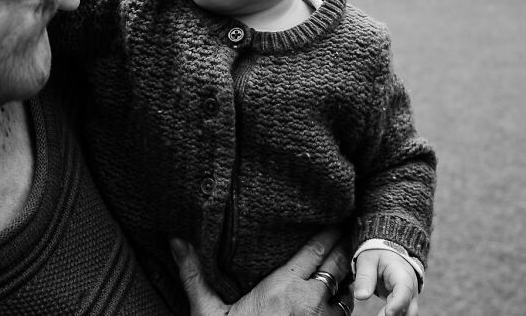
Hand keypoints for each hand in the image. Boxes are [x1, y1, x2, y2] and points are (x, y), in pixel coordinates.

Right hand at [171, 228, 353, 315]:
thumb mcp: (208, 312)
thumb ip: (195, 274)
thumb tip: (176, 240)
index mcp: (283, 287)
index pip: (316, 249)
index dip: (330, 233)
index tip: (337, 219)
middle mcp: (310, 302)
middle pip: (337, 264)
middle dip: (344, 248)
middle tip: (348, 234)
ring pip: (346, 293)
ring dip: (347, 280)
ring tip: (347, 268)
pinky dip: (343, 306)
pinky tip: (339, 301)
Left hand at [353, 249, 418, 315]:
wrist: (390, 255)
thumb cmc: (378, 256)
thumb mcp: (368, 261)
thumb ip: (365, 277)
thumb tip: (360, 296)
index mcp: (402, 274)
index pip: (404, 291)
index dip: (398, 304)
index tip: (388, 313)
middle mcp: (410, 288)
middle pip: (410, 308)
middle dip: (396, 315)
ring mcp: (409, 298)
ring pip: (408, 314)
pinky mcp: (404, 304)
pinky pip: (402, 314)